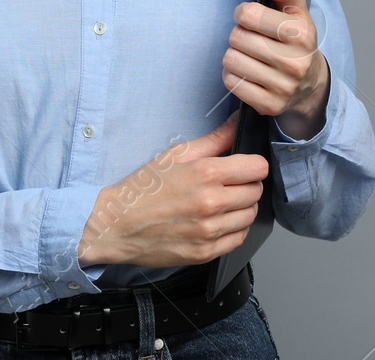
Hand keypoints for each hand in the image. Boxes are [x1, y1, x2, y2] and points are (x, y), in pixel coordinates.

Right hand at [78, 109, 267, 266]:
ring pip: (250, 215)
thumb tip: (238, 123)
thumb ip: (214, 139)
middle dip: (247, 184)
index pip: (257, 168)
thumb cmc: (143, 188)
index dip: (253, 164)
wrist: (117, 224)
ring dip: (242, 207)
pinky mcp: (206, 252)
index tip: (244, 166)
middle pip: (256, 191)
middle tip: (229, 183)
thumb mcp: (176, 155)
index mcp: (205, 174)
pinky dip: (233, 229)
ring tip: (221, 202)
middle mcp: (211, 203)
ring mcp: (209, 231)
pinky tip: (217, 221)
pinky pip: (239, 238)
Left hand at [224, 0, 329, 138]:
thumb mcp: (297, 12)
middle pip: (237, 37)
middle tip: (251, 37)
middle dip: (239, 34)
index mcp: (301, 34)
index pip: (249, 15)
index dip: (243, 12)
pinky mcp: (268, 104)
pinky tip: (247, 71)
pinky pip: (231, 82)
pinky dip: (233, 74)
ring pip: (231, 59)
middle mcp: (294, 62)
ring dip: (234, 54)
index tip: (249, 17)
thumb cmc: (298, 43)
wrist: (311, 85)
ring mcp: (282, 86)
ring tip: (249, 54)